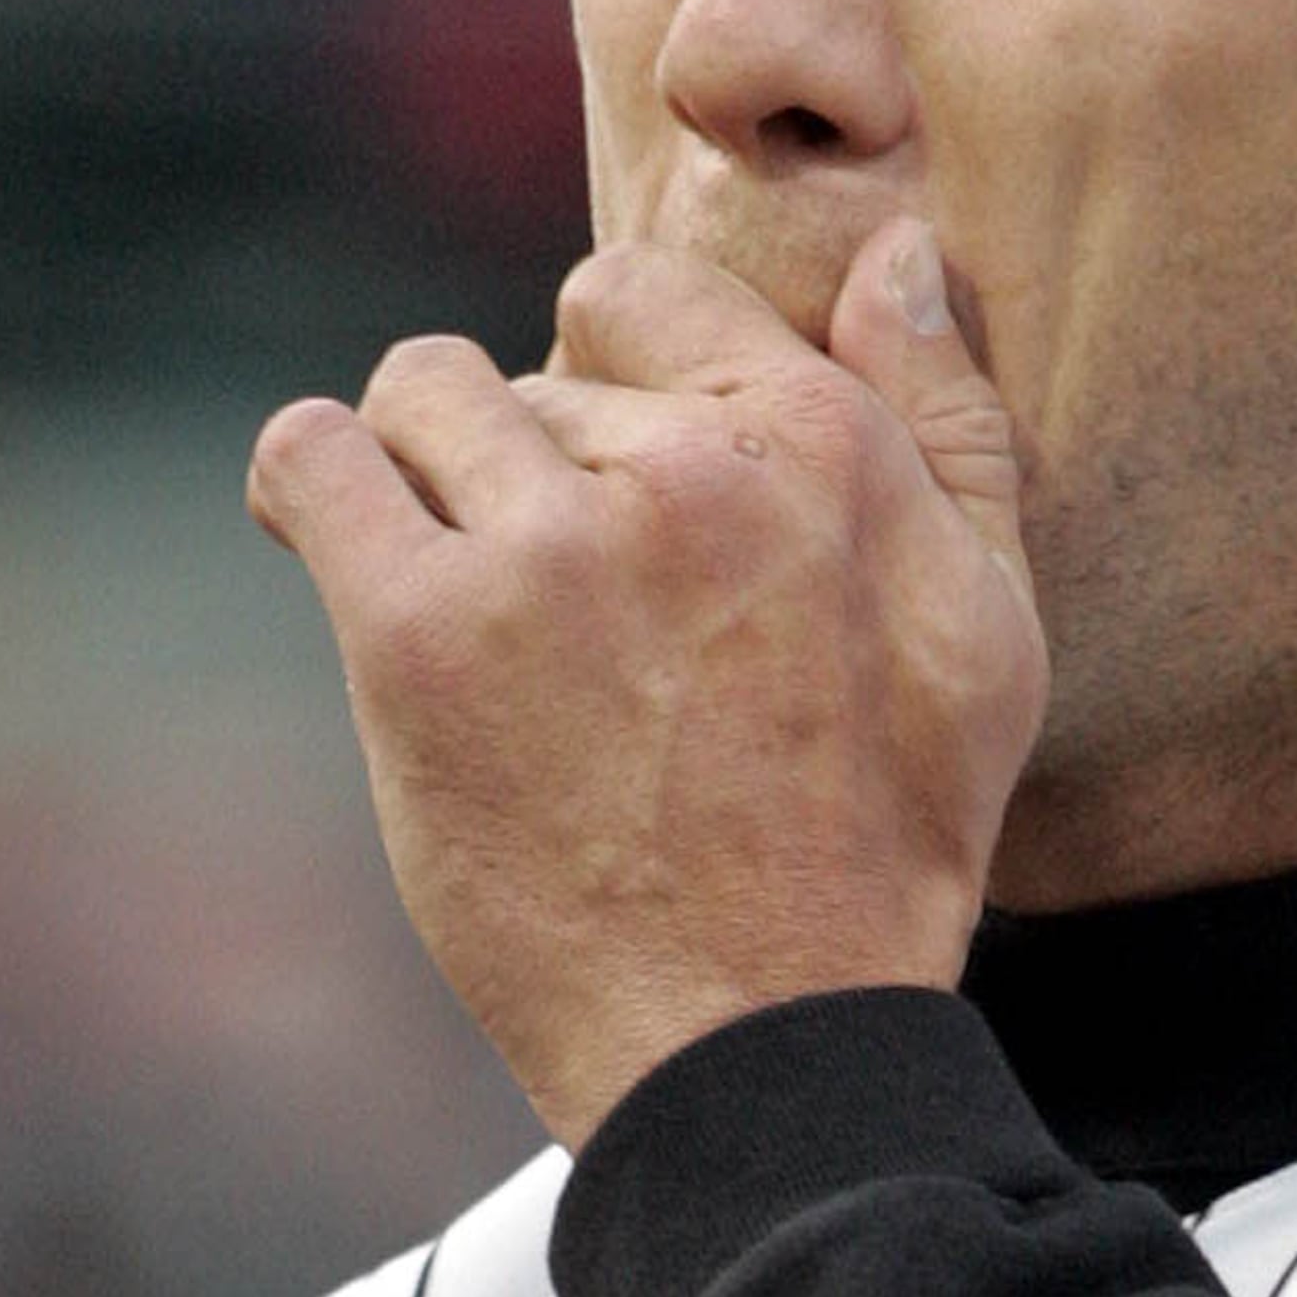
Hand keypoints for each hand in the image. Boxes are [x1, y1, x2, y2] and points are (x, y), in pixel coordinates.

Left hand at [248, 215, 1046, 1147]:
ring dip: (427, 474)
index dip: (619, 378)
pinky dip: (307, 484)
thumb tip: (894, 257)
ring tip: (464, 585)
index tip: (617, 480)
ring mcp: (545, 551)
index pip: (645, 293)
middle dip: (541, 470)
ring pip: (420, 398)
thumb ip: (948, 424)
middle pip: (534, 373)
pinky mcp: (422, 634)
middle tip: (580, 622)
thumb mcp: (988, 628)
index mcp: (821, 450)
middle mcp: (685, 476)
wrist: (761, 1039)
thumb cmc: (883, 850)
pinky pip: (313, 462)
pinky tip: (328, 530)